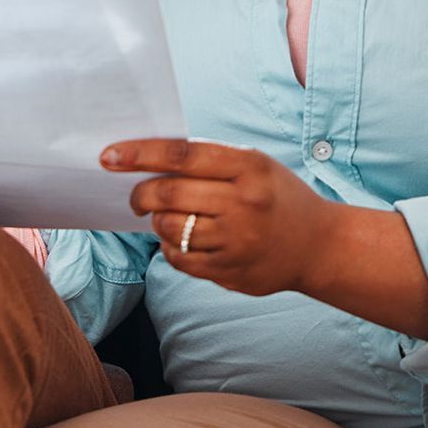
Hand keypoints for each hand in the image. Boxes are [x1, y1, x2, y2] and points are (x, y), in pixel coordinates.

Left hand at [105, 139, 333, 296]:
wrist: (320, 246)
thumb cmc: (277, 196)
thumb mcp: (255, 164)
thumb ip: (208, 160)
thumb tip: (147, 159)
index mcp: (248, 167)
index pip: (180, 156)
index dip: (138, 154)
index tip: (108, 156)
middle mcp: (243, 203)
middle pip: (168, 194)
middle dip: (140, 195)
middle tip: (136, 198)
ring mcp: (238, 241)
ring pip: (169, 229)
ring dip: (157, 223)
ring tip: (166, 219)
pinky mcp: (231, 272)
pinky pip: (180, 259)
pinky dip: (170, 248)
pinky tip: (181, 240)